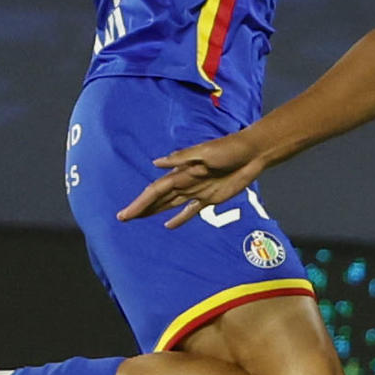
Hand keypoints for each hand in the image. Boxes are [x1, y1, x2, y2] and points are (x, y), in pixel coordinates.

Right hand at [116, 133, 266, 228]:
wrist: (252, 153)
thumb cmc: (228, 149)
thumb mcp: (204, 151)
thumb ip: (181, 158)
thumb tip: (156, 164)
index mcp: (181, 172)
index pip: (156, 190)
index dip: (140, 202)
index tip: (125, 214)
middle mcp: (185, 182)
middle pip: (159, 199)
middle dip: (142, 208)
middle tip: (123, 218)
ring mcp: (197, 191)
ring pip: (171, 205)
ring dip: (155, 212)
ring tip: (139, 220)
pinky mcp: (211, 198)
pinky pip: (191, 211)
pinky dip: (180, 218)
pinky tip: (168, 226)